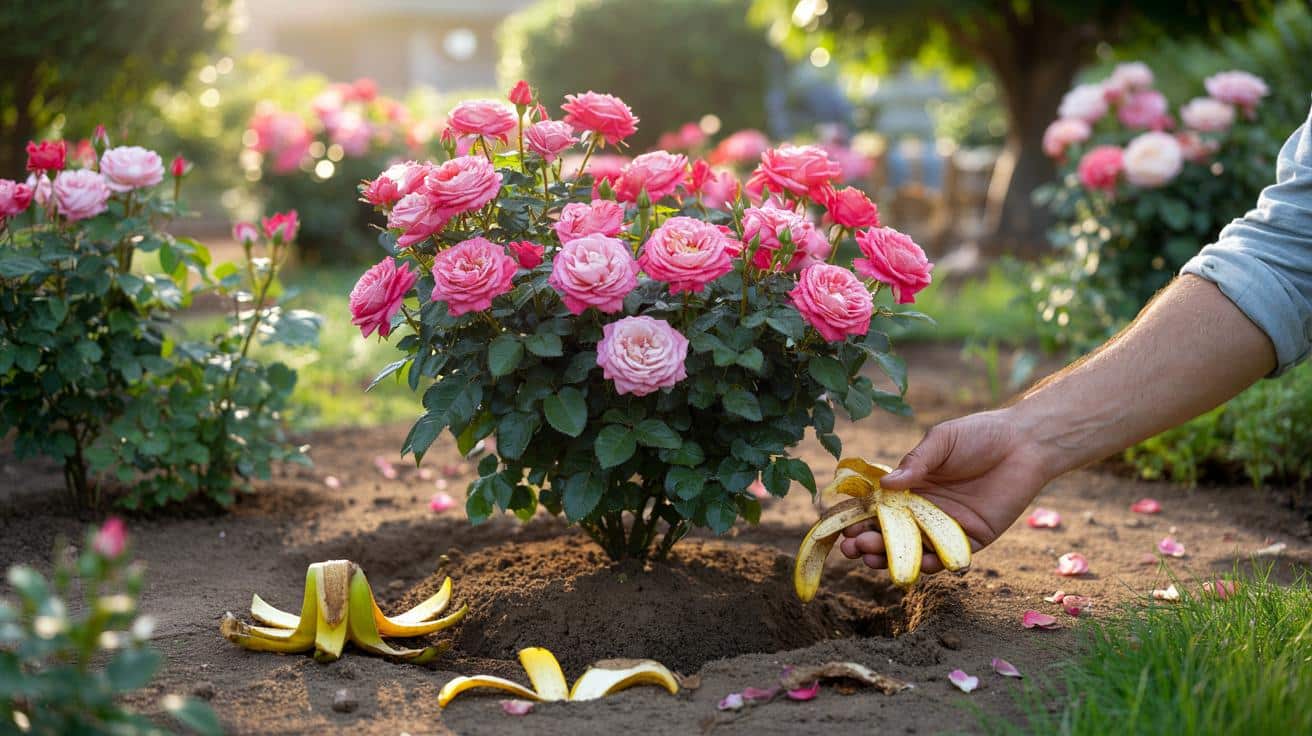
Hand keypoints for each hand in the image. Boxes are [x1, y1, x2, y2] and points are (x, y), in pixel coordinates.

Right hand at [839, 408, 1052, 572]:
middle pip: (890, 533)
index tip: (841, 527)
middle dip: (867, 542)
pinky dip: (929, 564)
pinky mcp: (971, 539)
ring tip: (870, 557)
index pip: (877, 507)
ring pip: (912, 549)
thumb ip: (915, 463)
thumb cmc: (979, 435)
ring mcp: (946, 527)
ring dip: (890, 557)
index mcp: (911, 486)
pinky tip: (914, 564)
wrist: (1025, 444)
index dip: (858, 518)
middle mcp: (924, 510)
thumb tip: (885, 485)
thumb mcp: (940, 441)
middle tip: (851, 548)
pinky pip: (946, 557)